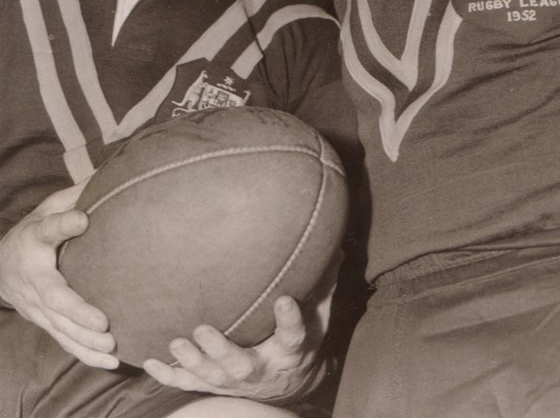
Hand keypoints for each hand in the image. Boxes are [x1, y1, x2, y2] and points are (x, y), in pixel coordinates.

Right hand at [0, 184, 117, 367]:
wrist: (0, 265)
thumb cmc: (34, 231)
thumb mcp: (47, 208)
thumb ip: (72, 197)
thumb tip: (104, 177)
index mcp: (35, 240)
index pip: (48, 229)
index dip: (64, 224)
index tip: (82, 218)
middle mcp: (34, 278)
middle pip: (54, 296)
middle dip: (77, 312)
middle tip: (103, 323)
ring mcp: (37, 305)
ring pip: (59, 326)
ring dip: (85, 340)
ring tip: (111, 347)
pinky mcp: (46, 321)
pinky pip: (65, 340)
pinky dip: (85, 354)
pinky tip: (109, 361)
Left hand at [144, 252, 341, 398]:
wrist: (288, 382)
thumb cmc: (300, 339)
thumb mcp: (318, 317)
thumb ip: (322, 285)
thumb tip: (334, 247)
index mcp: (290, 349)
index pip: (294, 334)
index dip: (291, 319)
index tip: (284, 299)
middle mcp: (261, 368)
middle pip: (240, 365)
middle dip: (220, 350)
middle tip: (202, 329)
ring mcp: (235, 381)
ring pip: (211, 378)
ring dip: (191, 362)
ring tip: (176, 342)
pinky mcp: (216, 385)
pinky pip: (188, 385)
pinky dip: (168, 376)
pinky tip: (151, 360)